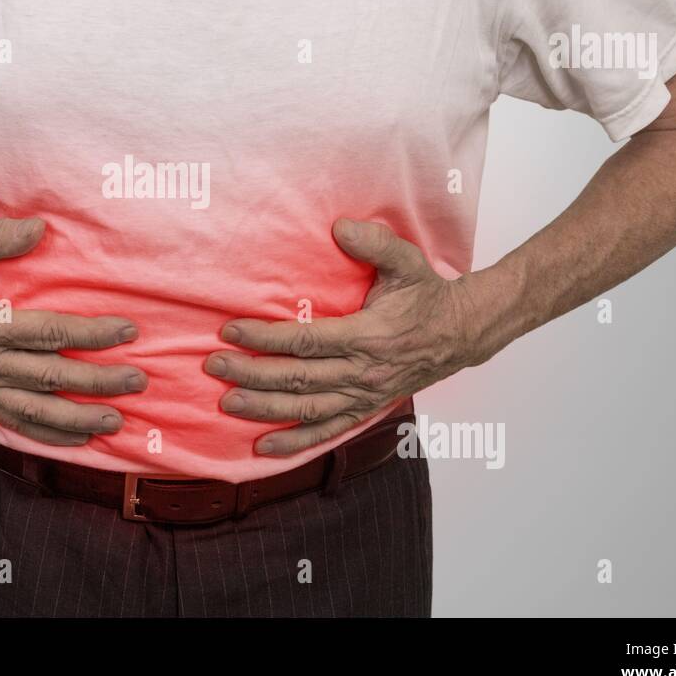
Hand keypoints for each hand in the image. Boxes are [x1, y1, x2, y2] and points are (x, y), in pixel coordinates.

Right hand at [0, 217, 145, 444]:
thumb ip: (1, 236)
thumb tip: (41, 228)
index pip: (49, 333)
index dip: (92, 334)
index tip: (127, 330)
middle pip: (51, 377)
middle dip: (98, 382)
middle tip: (137, 381)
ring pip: (35, 412)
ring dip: (78, 419)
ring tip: (116, 420)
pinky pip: (13, 423)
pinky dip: (47, 435)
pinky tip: (77, 439)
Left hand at [205, 219, 493, 456]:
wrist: (461, 332)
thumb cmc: (427, 295)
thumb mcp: (407, 261)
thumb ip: (375, 243)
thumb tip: (340, 227)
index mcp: (369, 335)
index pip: (306, 340)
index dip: (265, 337)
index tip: (230, 330)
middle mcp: (364, 371)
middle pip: (298, 378)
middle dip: (252, 373)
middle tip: (213, 365)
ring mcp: (365, 395)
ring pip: (307, 410)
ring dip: (265, 409)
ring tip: (227, 403)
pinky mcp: (366, 409)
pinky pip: (328, 432)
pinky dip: (296, 443)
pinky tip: (264, 447)